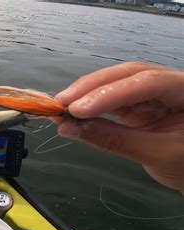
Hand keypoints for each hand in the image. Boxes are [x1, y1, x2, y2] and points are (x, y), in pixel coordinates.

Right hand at [55, 62, 183, 192]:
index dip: (110, 93)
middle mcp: (168, 84)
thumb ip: (114, 140)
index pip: (146, 82)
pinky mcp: (137, 104)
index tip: (78, 109)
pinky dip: (90, 106)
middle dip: (92, 87)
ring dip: (85, 94)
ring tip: (61, 107)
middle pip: (126, 75)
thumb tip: (71, 129)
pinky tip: (72, 111)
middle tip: (61, 103)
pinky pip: (110, 99)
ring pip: (115, 83)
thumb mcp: (156, 154)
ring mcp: (151, 93)